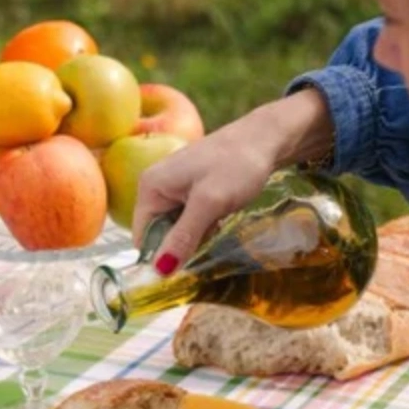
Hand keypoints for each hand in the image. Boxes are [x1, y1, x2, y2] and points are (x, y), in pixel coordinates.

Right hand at [133, 89, 332, 271]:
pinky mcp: (189, 188)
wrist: (266, 137)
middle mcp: (155, 186)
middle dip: (181, 244)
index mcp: (150, 187)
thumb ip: (183, 237)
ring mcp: (172, 186)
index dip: (160, 256)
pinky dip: (203, 223)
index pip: (142, 236)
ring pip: (176, 228)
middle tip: (209, 235)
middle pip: (158, 233)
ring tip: (217, 220)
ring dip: (195, 234)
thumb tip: (160, 271)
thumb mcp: (209, 204)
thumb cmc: (237, 165)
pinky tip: (220, 215)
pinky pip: (188, 218)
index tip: (186, 265)